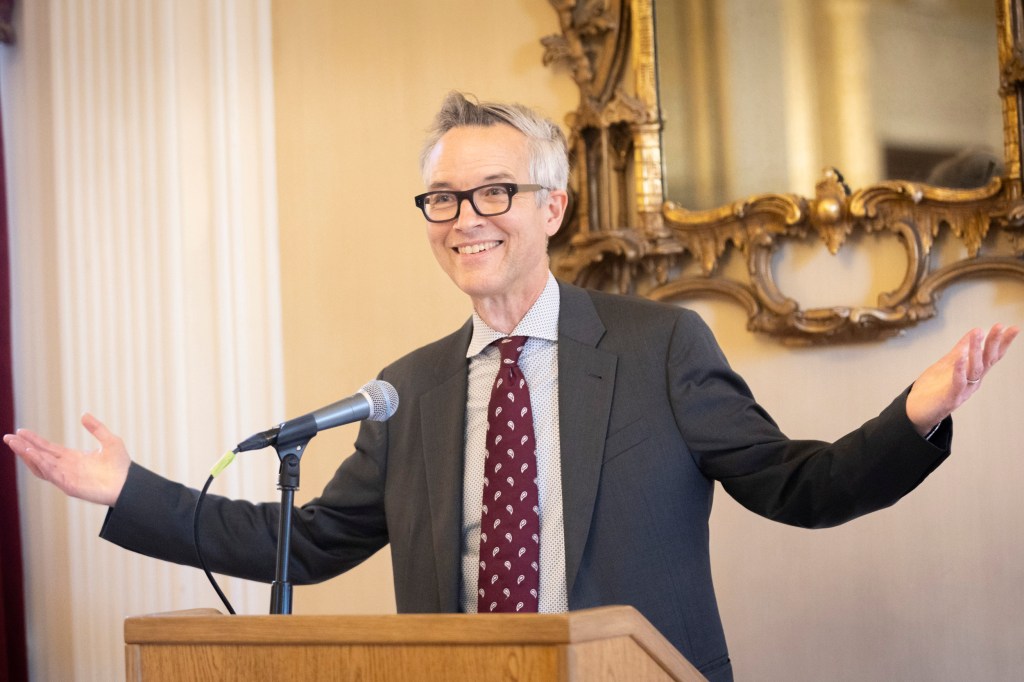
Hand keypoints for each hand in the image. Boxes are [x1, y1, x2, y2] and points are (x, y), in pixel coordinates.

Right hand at [3, 413, 130, 505]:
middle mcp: (66, 468)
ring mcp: (66, 477)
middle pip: (39, 456)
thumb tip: (84, 414)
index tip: (20, 431)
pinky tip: (33, 455)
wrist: (130, 484)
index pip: (47, 448)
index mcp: (72, 458)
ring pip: (41, 466)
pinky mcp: (70, 486)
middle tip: (8, 437)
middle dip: (23, 447)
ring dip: (28, 456)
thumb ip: (97, 428)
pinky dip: (42, 465)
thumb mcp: (110, 441)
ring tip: (16, 445)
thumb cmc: (121, 466)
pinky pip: (52, 475)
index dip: (33, 440)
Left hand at [905, 324, 1018, 435]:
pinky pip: (958, 382)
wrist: (915, 411)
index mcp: (973, 374)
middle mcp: (973, 382)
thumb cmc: (932, 388)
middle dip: (994, 343)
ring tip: (978, 332)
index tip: (1012, 327)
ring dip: (976, 350)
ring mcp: (963, 390)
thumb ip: (960, 349)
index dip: (1002, 343)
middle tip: (1000, 326)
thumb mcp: (947, 364)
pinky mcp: (950, 398)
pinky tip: (961, 357)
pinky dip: (960, 369)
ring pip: (975, 369)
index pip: (991, 356)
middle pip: (987, 361)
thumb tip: (975, 331)